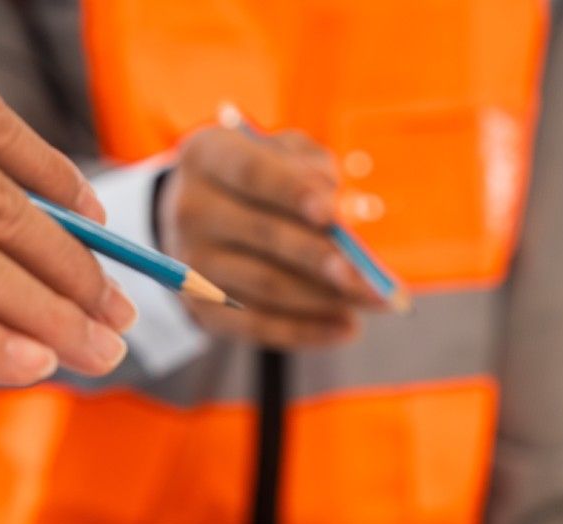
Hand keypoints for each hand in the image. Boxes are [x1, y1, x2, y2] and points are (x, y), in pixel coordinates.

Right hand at [157, 125, 387, 347]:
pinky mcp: (202, 307)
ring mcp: (192, 262)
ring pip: (267, 284)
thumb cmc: (257, 178)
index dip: (293, 193)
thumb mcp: (279, 154)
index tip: (332, 215)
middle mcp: (191, 208)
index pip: (252, 173)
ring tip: (371, 301)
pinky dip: (306, 331)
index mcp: (207, 155)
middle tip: (370, 279)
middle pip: (264, 235)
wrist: (199, 217)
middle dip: (323, 258)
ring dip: (325, 298)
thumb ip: (312, 167)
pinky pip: (258, 325)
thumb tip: (341, 209)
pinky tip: (346, 329)